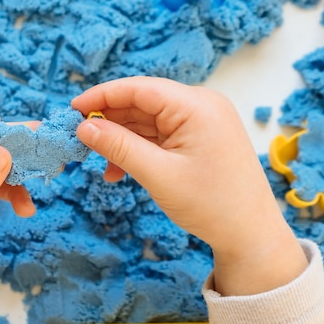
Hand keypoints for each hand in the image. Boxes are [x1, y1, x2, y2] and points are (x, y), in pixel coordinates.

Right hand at [71, 77, 306, 295]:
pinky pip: (160, 135)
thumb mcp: (158, 174)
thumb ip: (118, 146)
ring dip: (123, 140)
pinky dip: (139, 149)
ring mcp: (202, 121)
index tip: (72, 109)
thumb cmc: (211, 205)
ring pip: (148, 120)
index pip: (139, 88)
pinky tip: (121, 170)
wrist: (251, 235)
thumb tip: (83, 127)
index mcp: (196, 106)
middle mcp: (201, 105)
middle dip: (110, 121)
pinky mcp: (200, 137)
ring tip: (103, 166)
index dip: (102, 96)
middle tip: (81, 141)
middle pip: (142, 102)